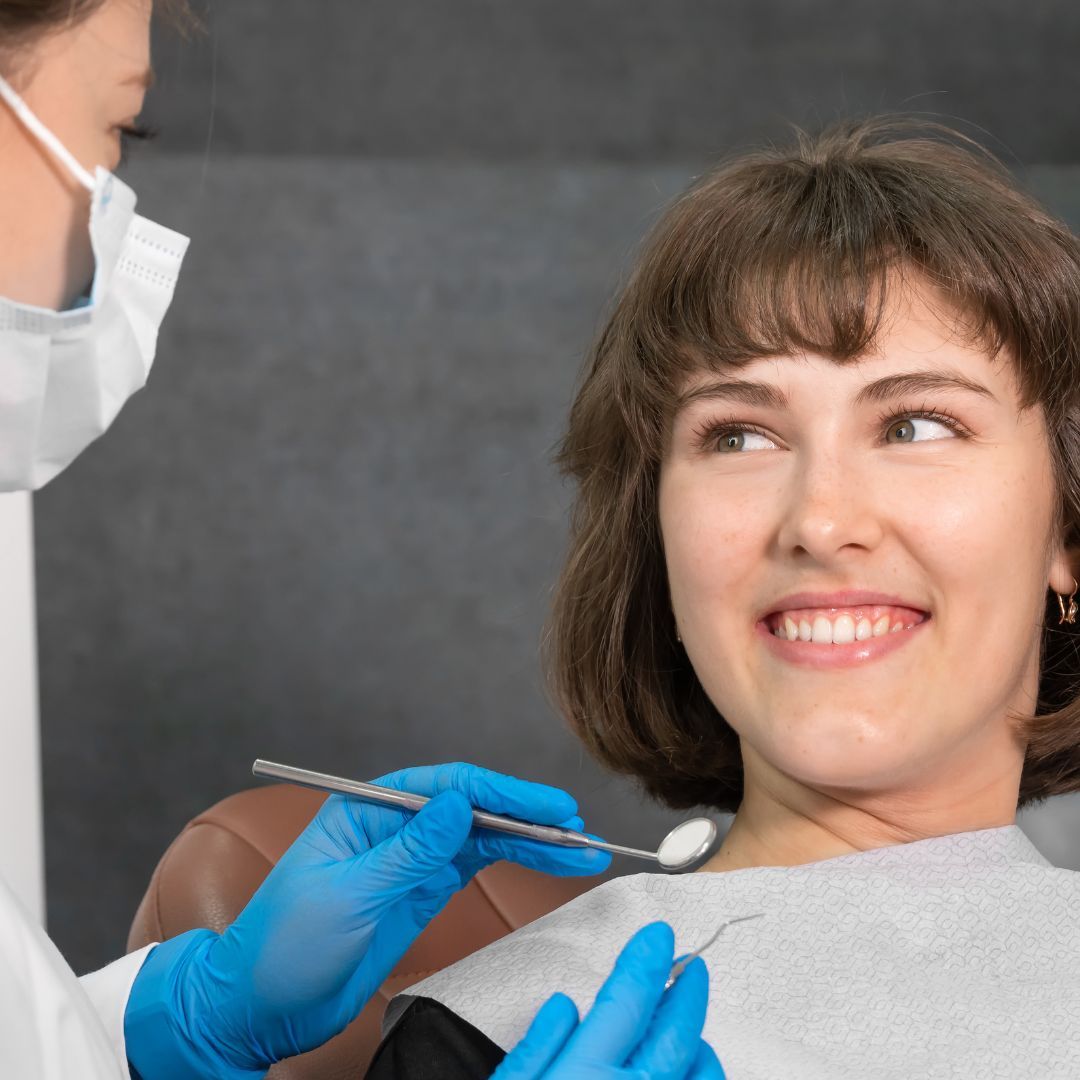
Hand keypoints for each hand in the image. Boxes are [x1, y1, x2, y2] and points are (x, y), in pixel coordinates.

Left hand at [125, 762, 610, 1079]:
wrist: (257, 1006)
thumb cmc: (282, 944)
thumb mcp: (347, 894)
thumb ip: (408, 850)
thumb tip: (458, 803)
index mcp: (368, 810)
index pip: (448, 786)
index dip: (504, 794)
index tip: (548, 808)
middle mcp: (394, 827)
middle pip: (473, 809)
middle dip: (527, 817)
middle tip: (578, 830)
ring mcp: (409, 860)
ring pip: (481, 838)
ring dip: (529, 843)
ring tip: (579, 851)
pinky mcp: (419, 893)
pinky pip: (472, 868)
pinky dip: (510, 866)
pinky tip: (542, 863)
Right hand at [493, 922, 723, 1079]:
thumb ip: (537, 1047)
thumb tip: (564, 1007)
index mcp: (586, 1072)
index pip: (628, 998)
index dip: (647, 960)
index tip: (659, 936)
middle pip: (675, 1028)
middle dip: (688, 988)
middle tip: (691, 964)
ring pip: (700, 1068)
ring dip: (698, 1037)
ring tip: (690, 1022)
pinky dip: (703, 1075)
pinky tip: (691, 1068)